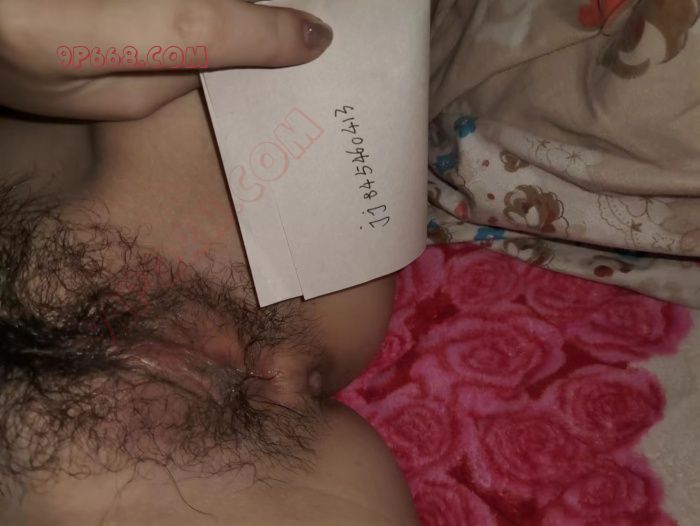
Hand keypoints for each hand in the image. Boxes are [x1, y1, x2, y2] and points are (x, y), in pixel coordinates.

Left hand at [0, 0, 332, 119]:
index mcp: (86, 28)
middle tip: (306, 26)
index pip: (201, 26)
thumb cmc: (15, 57)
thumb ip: (162, 81)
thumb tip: (225, 61)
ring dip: (241, 8)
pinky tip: (234, 16)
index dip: (268, 34)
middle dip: (264, 11)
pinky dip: (216, 3)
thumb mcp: (86, 94)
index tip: (316, 40)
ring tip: (274, 23)